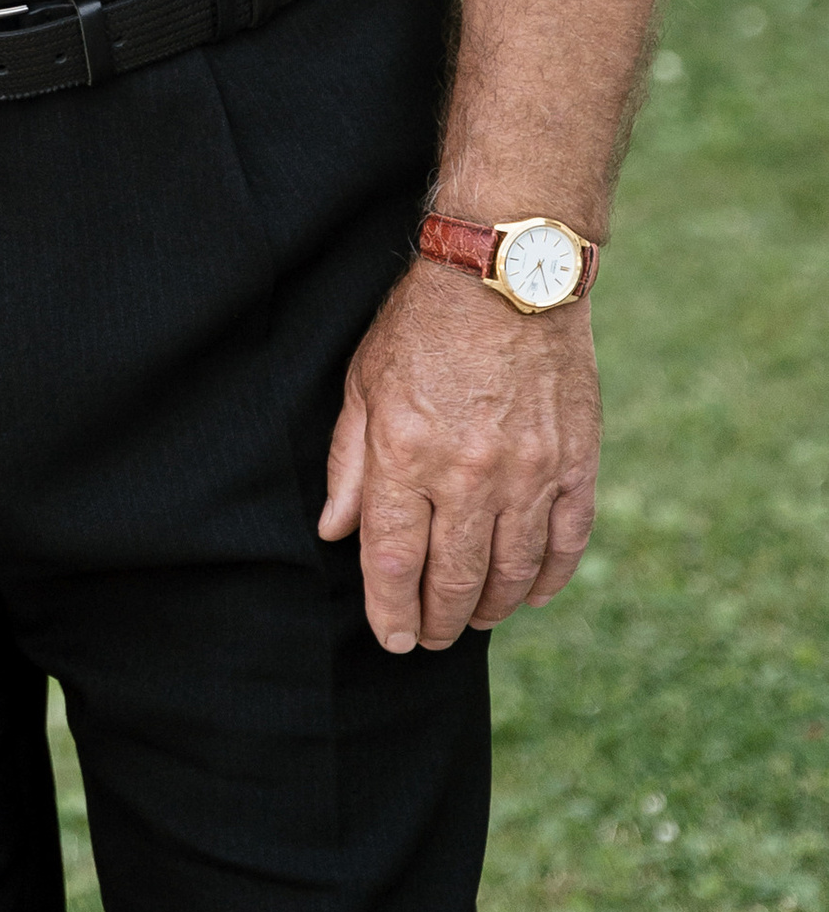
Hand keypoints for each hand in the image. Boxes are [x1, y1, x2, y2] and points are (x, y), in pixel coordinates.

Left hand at [318, 258, 601, 654]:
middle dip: (438, 621)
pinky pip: (567, 540)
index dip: (390, 613)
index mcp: (407, 454)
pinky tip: (532, 594)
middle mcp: (470, 473)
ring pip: (512, 569)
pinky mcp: (575, 461)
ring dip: (491, 607)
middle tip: (430, 639)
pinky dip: (549, 576)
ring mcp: (530, 471)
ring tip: (475, 620)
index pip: (395, 562)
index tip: (391, 639)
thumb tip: (335, 531)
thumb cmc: (424, 324)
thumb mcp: (364, 384)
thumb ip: (350, 464)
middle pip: (455, 578)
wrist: (507, 272)